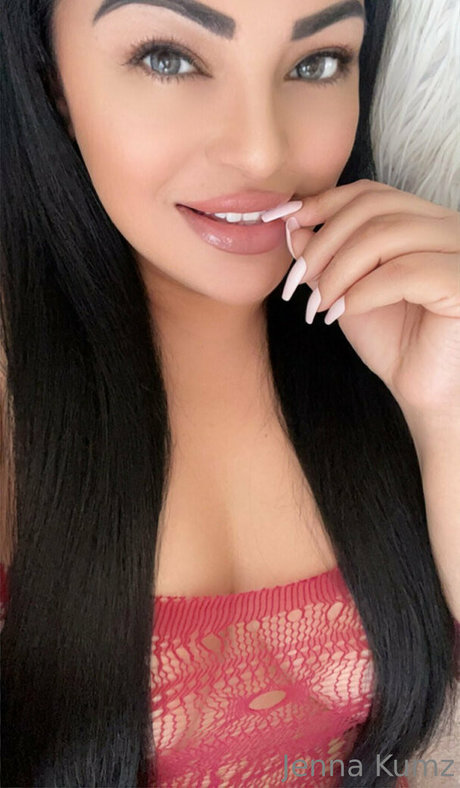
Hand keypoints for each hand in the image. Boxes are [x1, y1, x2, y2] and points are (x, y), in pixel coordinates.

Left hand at [273, 180, 459, 417]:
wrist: (423, 390)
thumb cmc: (392, 340)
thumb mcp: (346, 290)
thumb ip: (324, 255)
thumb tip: (291, 223)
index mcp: (424, 221)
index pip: (371, 193)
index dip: (322, 204)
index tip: (283, 223)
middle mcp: (448, 227)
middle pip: (373, 209)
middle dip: (324, 243)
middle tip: (299, 279)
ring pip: (386, 235)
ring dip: (339, 270)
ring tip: (320, 303)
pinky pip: (404, 272)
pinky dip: (363, 292)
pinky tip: (344, 312)